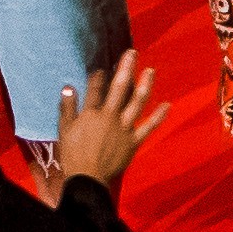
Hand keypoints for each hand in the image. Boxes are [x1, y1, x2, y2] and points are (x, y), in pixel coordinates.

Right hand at [52, 51, 168, 191]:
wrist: (87, 179)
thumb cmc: (73, 155)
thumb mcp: (64, 130)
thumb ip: (67, 107)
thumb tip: (68, 88)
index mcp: (91, 113)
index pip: (96, 88)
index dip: (98, 76)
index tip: (101, 69)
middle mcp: (110, 116)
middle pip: (119, 87)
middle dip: (126, 68)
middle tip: (132, 53)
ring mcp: (124, 128)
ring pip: (137, 102)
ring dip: (145, 85)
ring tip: (151, 70)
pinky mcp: (134, 141)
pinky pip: (149, 127)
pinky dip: (159, 116)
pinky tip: (168, 105)